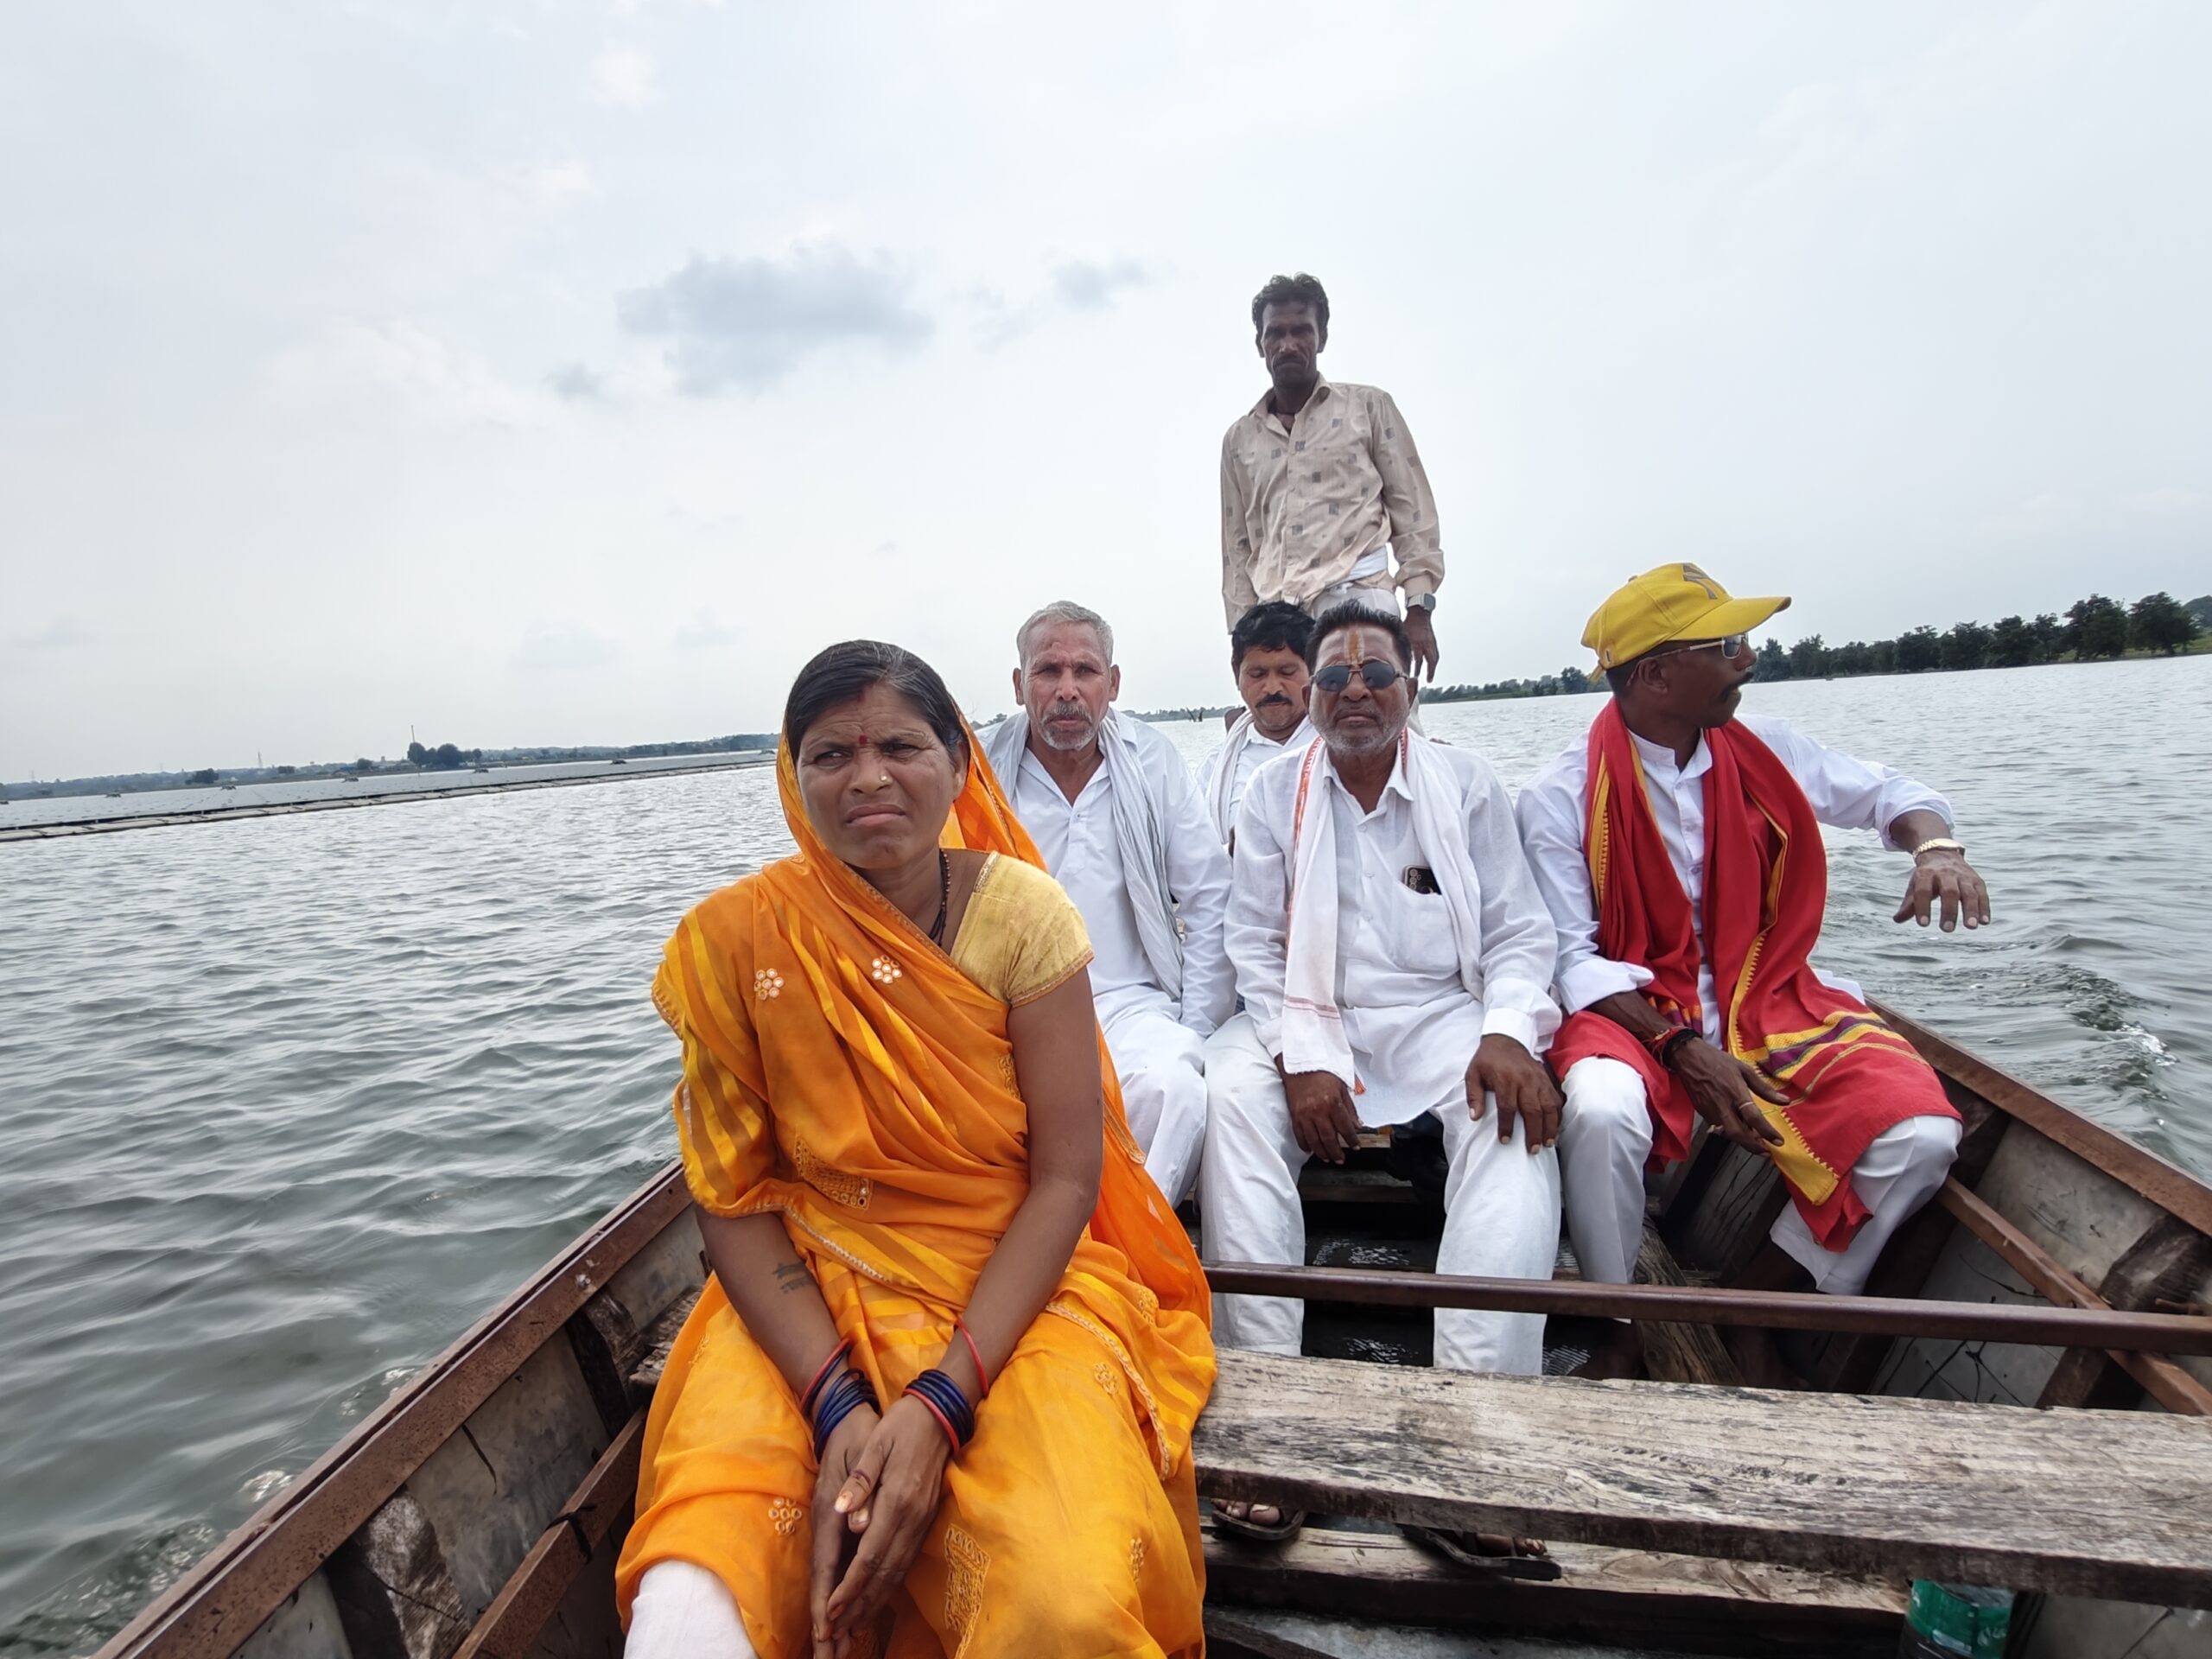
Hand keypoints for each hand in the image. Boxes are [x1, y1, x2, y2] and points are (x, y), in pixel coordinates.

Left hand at [811, 1396, 952, 1656]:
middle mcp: (912, 1517)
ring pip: (897, 1572)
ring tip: (854, 1624)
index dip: (850, 1587)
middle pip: (884, 1573)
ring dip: (875, 1600)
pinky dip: (890, 1584)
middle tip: (837, 1631)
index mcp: (896, 1500)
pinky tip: (878, 1596)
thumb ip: (861, 1481)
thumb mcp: (876, 1444)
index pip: (870, 1555)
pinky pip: (906, 1561)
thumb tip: (844, 1512)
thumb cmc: (902, 1426)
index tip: (831, 1611)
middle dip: (859, 1605)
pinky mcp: (926, 1520)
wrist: (940, 1415)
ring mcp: (922, 1521)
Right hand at [1281, 1063, 1360, 1163]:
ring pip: (1314, 1140)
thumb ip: (1349, 1108)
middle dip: (1336, 1152)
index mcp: (1333, 1103)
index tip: (1355, 1146)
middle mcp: (1318, 1111)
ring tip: (1327, 1158)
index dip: (1351, 1140)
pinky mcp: (1295, 1115)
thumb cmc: (1321, 1073)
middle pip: (1329, 1138)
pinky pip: (1299, 1134)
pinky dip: (1305, 1144)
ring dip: (1322, 1152)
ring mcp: (1305, 1114)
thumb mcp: (1341, 1087)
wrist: (1299, 1065)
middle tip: (1340, 1159)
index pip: (1345, 1127)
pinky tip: (1310, 1150)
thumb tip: (1357, 1124)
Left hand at [1402, 607, 1440, 681]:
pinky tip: (1431, 664)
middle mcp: (1428, 644)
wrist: (1420, 613)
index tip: (1416, 676)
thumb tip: (1394, 655)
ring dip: (1433, 666)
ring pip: (1435, 657)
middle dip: (1430, 671)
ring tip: (1430, 674)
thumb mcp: (1403, 633)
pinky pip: (1435, 653)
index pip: (1419, 659)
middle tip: (1429, 680)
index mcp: (1419, 643)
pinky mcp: (1433, 641)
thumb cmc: (1410, 622)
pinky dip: (1433, 660)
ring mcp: (1432, 643)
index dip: (1417, 668)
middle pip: (1432, 661)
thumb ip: (1401, 644)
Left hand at [1467, 1033, 1559, 1150]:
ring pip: (1549, 1106)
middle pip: (1532, 1110)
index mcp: (1505, 1079)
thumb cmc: (1487, 1061)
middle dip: (1534, 1132)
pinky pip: (1556, 1099)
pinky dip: (1557, 1115)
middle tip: (1533, 1150)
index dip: (1507, 1126)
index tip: (1505, 1141)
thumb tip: (1475, 1117)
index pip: (1507, 1107)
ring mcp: (1538, 1079)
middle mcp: (1525, 1080)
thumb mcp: (1473, 1074)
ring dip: (1550, 1126)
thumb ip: (1474, 1096)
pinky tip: (1555, 1129)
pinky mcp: (1546, 1079)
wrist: (1505, 1040)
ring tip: (1549, 1143)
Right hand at [1666, 1036, 1788, 1154]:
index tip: (1778, 1141)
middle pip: (1738, 1134)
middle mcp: (1722, 1105)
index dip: (1767, 1132)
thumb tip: (1785, 1101)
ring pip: (1727, 1133)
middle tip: (1766, 1152)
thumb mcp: (1745, 1070)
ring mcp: (1710, 1110)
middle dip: (1753, 1147)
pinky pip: (1719, 1127)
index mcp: (1736, 1093)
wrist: (1688, 1058)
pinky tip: (1738, 1127)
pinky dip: (1730, 1130)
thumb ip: (1764, 1088)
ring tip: (1755, 1140)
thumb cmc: (1718, 1061)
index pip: (1754, 1118)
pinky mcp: (1702, 1112)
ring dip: (1742, 1139)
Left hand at [1894, 849, 1989, 931]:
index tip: (1923, 924)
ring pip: (1969, 892)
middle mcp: (1946, 873)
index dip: (1923, 907)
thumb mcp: (1914, 886)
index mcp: (1926, 874)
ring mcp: (1963, 876)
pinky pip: (1982, 894)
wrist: (1942, 853)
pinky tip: (1984, 922)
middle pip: (1949, 891)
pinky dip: (1984, 908)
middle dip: (1949, 910)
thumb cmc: (1926, 876)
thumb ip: (1909, 904)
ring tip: (1971, 927)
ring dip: (1971, 910)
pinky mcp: (1977, 880)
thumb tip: (1897, 919)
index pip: (1923, 891)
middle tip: (1947, 930)